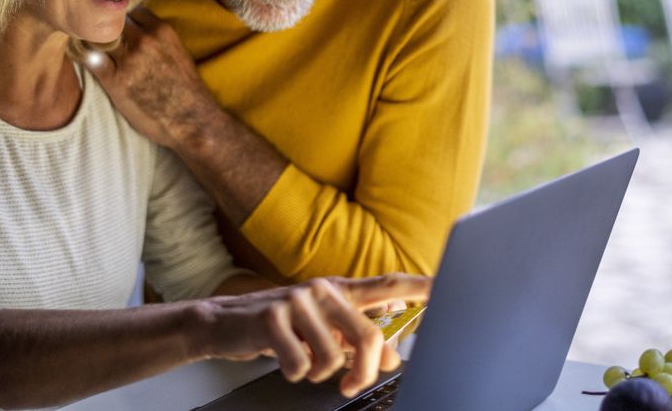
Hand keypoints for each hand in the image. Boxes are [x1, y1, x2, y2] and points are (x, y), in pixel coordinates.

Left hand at [87, 8, 215, 147]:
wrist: (191, 120)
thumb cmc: (186, 90)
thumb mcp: (178, 52)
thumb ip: (158, 38)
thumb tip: (137, 30)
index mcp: (162, 31)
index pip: (131, 10)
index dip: (123, 20)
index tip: (120, 29)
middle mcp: (144, 41)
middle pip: (112, 21)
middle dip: (107, 29)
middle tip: (103, 39)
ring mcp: (128, 60)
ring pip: (98, 37)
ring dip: (94, 43)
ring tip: (93, 50)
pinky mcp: (114, 81)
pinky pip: (89, 59)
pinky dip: (85, 58)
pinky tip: (87, 62)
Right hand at [200, 274, 431, 396]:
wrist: (225, 321)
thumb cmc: (282, 325)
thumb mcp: (323, 331)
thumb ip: (358, 339)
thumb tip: (392, 358)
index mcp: (342, 291)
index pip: (389, 286)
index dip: (419, 287)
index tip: (445, 286)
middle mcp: (325, 290)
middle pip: (367, 335)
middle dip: (364, 372)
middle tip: (353, 385)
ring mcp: (298, 300)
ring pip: (331, 357)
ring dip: (318, 373)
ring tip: (303, 361)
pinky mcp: (272, 316)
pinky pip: (299, 364)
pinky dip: (294, 373)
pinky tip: (285, 361)